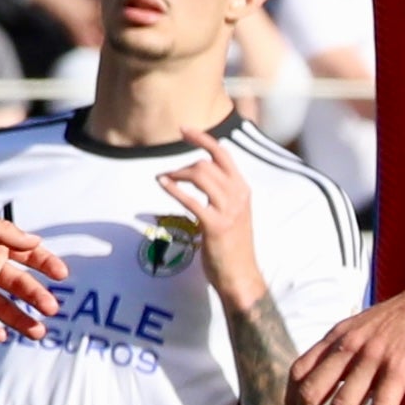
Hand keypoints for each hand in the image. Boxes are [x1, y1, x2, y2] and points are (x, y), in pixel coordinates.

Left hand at [0, 205, 63, 340]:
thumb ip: (3, 234)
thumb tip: (36, 242)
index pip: (26, 256)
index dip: (45, 264)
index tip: (61, 275)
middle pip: (19, 286)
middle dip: (37, 297)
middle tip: (52, 308)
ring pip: (4, 309)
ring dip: (21, 320)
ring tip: (38, 332)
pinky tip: (2, 337)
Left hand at [155, 127, 266, 304]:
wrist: (240, 275)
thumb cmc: (232, 246)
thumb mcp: (233, 213)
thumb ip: (221, 194)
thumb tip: (199, 177)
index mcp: (242, 189)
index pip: (223, 154)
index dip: (202, 139)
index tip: (184, 129)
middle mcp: (238, 195)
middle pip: (207, 164)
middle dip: (183, 165)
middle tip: (168, 174)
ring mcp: (228, 210)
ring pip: (200, 176)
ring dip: (177, 174)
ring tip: (165, 180)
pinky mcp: (215, 225)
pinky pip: (191, 200)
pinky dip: (174, 189)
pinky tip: (163, 184)